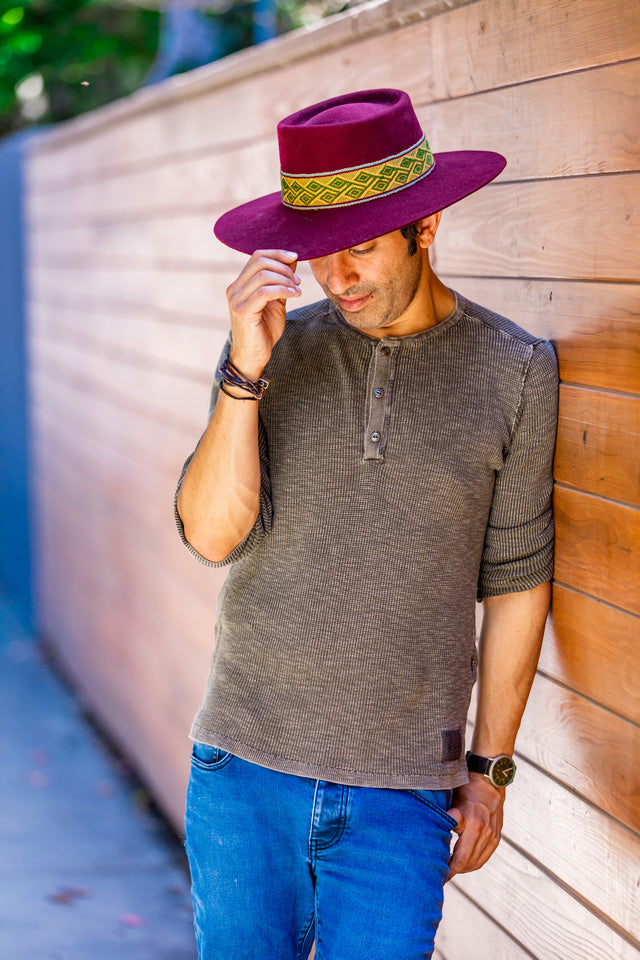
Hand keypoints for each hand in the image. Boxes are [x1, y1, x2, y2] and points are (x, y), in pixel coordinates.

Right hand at [226, 249, 300, 379]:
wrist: (254, 357)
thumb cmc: (264, 331)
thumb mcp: (276, 301)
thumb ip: (281, 282)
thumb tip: (292, 260)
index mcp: (240, 284)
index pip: (257, 256)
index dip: (277, 253)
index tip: (296, 258)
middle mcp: (234, 289)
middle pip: (260, 262)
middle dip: (284, 267)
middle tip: (298, 280)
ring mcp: (236, 300)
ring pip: (263, 275)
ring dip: (285, 280)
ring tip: (297, 290)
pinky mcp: (243, 311)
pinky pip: (264, 292)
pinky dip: (283, 290)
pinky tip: (294, 295)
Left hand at [446, 773, 504, 878]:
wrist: (489, 778)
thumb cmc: (466, 787)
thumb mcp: (451, 801)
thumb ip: (444, 819)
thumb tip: (428, 837)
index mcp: (473, 824)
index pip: (460, 858)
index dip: (449, 870)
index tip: (438, 875)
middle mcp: (485, 832)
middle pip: (468, 864)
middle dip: (454, 871)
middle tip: (440, 873)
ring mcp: (493, 835)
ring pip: (477, 863)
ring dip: (463, 868)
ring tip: (450, 868)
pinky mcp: (497, 836)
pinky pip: (484, 856)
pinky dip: (474, 862)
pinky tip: (463, 861)